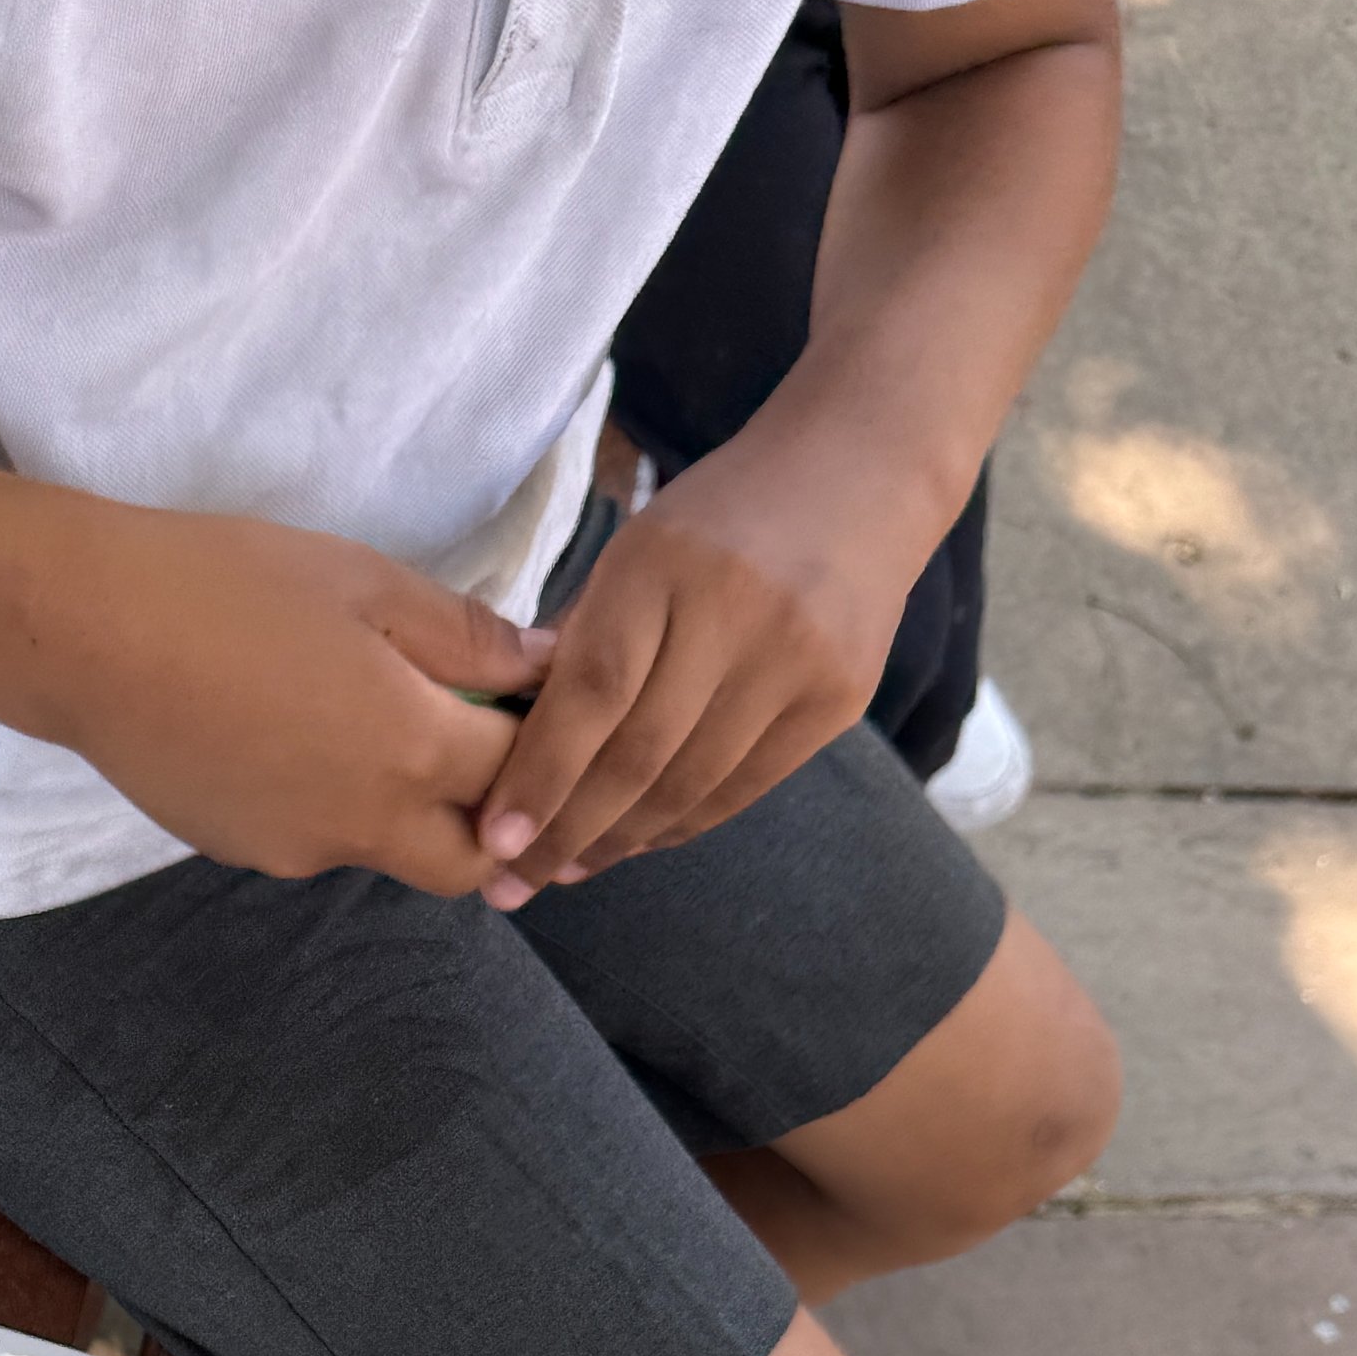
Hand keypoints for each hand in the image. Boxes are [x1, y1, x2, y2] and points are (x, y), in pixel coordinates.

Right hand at [54, 510, 538, 894]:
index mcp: (412, 747)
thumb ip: (466, 635)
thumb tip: (543, 666)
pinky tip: (291, 733)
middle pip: (472, 863)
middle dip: (496, 824)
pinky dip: (335, 802)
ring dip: (407, 809)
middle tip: (483, 755)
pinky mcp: (244, 851)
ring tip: (367, 722)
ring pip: (389, 852)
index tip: (539, 703)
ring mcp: (298, 850)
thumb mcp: (365, 582)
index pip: (528, 774)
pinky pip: (318, 840)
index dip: (548, 740)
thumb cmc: (225, 584)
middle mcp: (365, 823)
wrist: (82, 634)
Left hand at [469, 432, 924, 902]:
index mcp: (664, 563)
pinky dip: (680, 824)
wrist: (862, 471)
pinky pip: (743, 787)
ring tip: (566, 870)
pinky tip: (635, 843)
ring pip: (691, 783)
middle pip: (640, 753)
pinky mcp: (840, 697)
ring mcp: (798, 658)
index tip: (494, 838)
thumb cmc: (720, 517)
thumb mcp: (635, 546)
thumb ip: (577, 636)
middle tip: (514, 884)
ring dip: (620, 841)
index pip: (592, 693)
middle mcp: (737, 611)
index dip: (540, 776)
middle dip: (568, 831)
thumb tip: (506, 745)